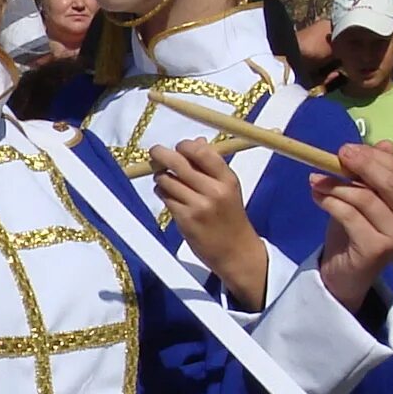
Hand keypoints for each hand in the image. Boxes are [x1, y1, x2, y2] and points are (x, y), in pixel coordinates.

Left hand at [148, 139, 270, 308]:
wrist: (236, 252)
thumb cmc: (230, 217)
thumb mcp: (228, 188)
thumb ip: (211, 165)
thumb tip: (195, 141)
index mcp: (227, 179)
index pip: (201, 152)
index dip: (185, 146)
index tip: (179, 147)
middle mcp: (213, 191)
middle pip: (178, 162)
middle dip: (162, 154)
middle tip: (156, 152)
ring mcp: (198, 206)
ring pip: (167, 180)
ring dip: (161, 177)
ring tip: (166, 180)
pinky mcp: (185, 220)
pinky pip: (165, 198)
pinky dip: (162, 193)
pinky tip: (168, 196)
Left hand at [310, 142, 392, 311]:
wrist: (347, 272)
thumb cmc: (357, 229)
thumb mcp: (365, 195)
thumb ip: (374, 172)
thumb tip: (385, 143)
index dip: (371, 156)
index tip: (345, 149)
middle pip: (387, 182)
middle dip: (360, 164)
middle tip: (335, 156)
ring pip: (365, 198)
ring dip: (336, 185)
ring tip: (316, 180)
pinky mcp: (378, 248)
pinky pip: (350, 215)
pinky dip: (330, 202)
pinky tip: (317, 197)